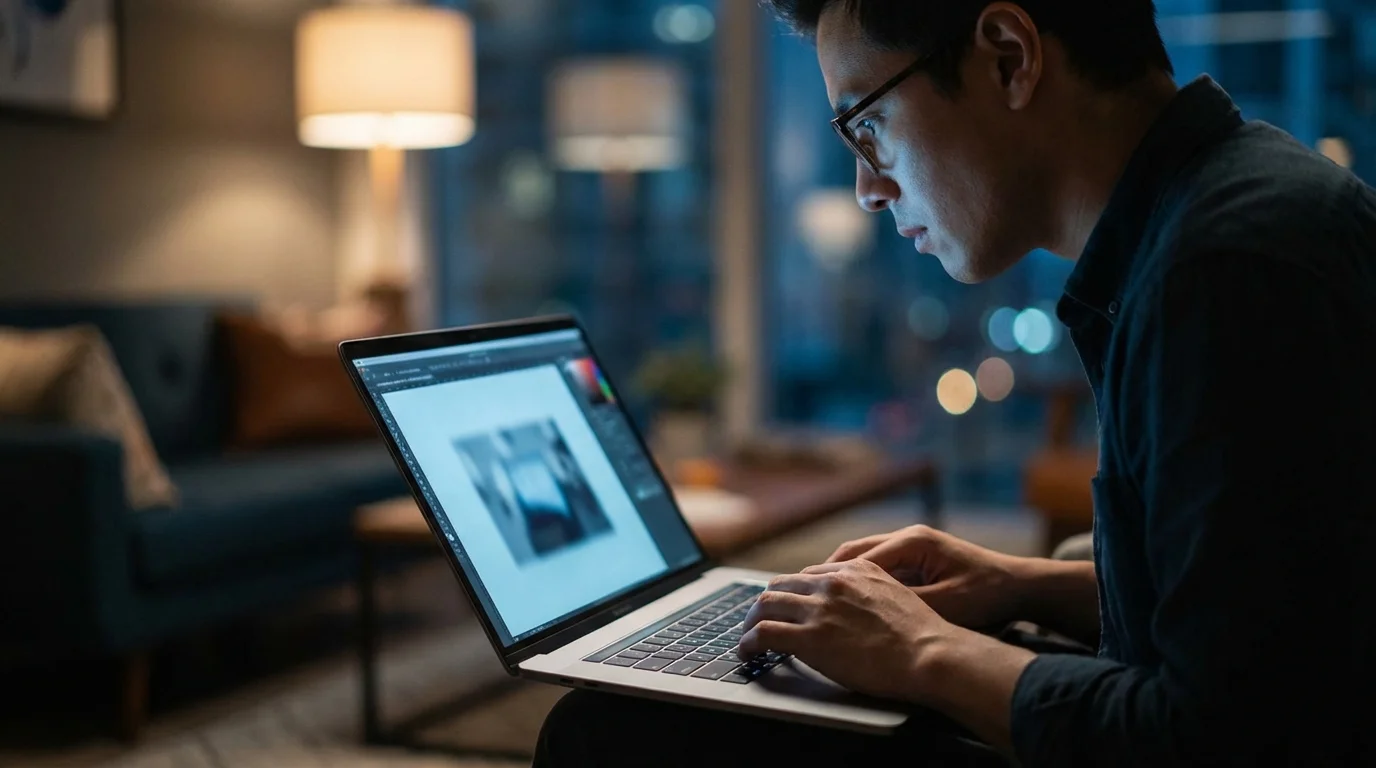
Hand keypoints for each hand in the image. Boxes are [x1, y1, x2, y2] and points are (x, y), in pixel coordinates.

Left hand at [738, 559, 957, 703]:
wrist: (928, 654)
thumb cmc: (921, 635)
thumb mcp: (897, 595)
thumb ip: (870, 592)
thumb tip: (857, 606)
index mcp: (854, 570)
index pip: (808, 575)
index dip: (793, 593)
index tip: (788, 607)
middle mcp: (832, 583)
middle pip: (780, 585)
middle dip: (767, 604)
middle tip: (760, 621)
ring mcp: (819, 609)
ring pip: (765, 605)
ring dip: (751, 622)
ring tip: (749, 638)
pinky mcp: (810, 638)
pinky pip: (764, 634)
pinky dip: (749, 642)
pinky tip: (747, 652)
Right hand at [826, 525, 1026, 630]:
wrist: (1020, 586)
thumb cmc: (987, 595)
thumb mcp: (946, 604)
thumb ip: (905, 604)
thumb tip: (862, 613)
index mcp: (912, 542)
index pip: (858, 556)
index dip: (829, 576)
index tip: (806, 594)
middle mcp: (908, 537)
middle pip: (854, 552)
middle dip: (826, 574)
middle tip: (799, 594)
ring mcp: (912, 546)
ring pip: (863, 559)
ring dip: (841, 578)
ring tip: (816, 600)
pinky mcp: (917, 559)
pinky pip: (879, 568)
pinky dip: (860, 582)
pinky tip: (847, 603)